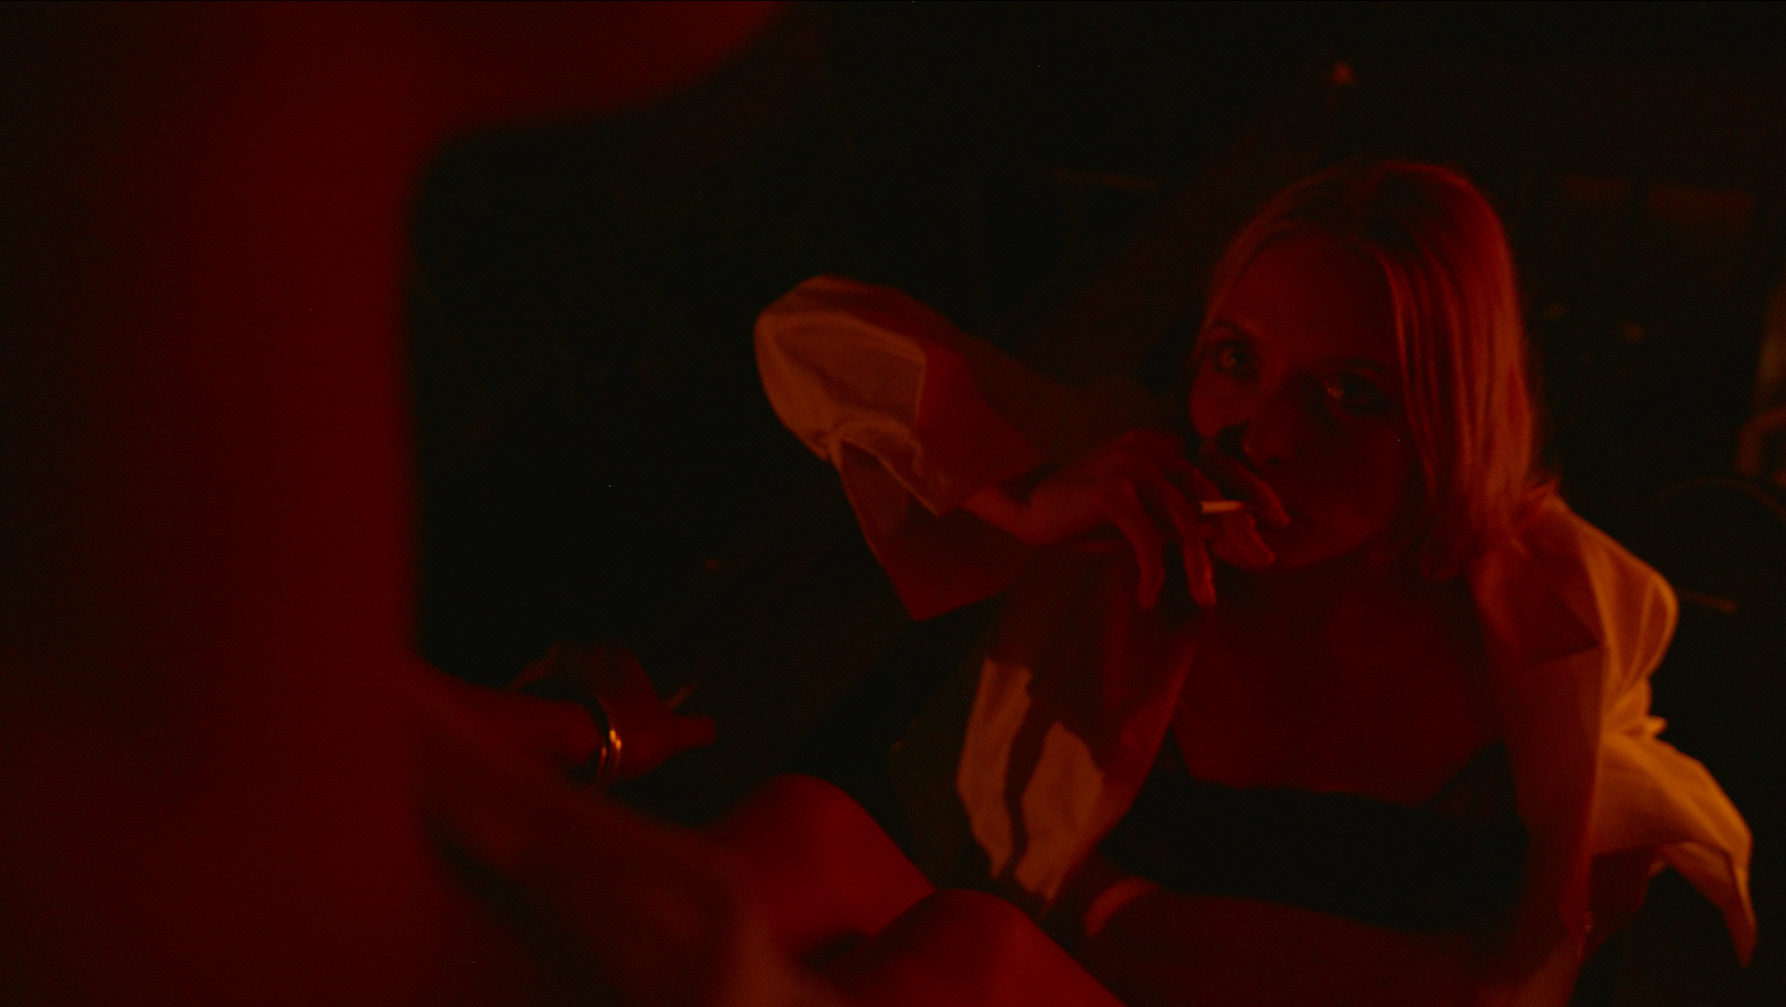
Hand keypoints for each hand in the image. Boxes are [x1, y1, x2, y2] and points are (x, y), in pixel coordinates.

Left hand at [514, 640, 715, 781]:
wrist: (559, 742)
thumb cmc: (620, 732)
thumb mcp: (669, 735)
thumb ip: (692, 729)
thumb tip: (710, 728)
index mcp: (613, 651)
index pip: (623, 657)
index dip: (626, 685)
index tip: (629, 712)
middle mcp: (573, 649)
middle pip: (584, 669)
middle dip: (590, 692)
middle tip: (598, 729)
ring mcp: (539, 668)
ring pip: (554, 686)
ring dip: (561, 706)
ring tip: (570, 744)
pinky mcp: (514, 692)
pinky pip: (530, 706)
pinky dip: (538, 721)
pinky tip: (546, 746)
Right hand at [962, 430, 1285, 607]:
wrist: (1028, 506)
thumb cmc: (1085, 516)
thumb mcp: (1143, 516)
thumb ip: (1179, 517)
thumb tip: (1233, 534)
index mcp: (1160, 446)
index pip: (1217, 470)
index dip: (1251, 494)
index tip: (1277, 521)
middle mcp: (1151, 448)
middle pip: (1209, 494)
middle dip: (1239, 532)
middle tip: (1263, 561)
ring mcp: (1131, 465)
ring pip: (1184, 519)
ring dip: (1198, 564)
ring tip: (1205, 596)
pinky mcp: (1112, 489)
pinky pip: (1148, 538)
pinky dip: (1153, 572)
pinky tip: (1148, 594)